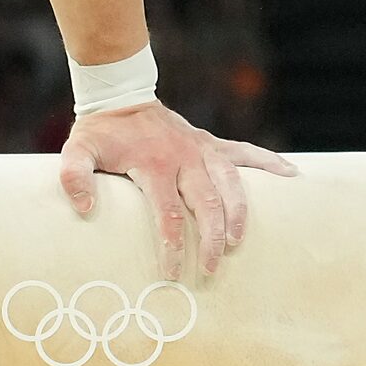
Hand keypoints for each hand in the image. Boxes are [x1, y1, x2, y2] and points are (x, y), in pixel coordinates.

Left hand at [58, 99, 297, 279]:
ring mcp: (202, 149)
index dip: (173, 245)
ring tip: (240, 241)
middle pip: (207, 203)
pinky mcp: (212, 143)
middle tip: (213, 267)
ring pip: (232, 182)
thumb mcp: (78, 150)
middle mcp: (184, 158)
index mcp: (154, 165)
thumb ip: (74, 175)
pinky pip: (246, 152)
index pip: (168, 213)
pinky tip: (292, 176)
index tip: (172, 271)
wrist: (121, 94)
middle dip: (212, 238)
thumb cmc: (101, 132)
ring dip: (239, 212)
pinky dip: (269, 162)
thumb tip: (85, 207)